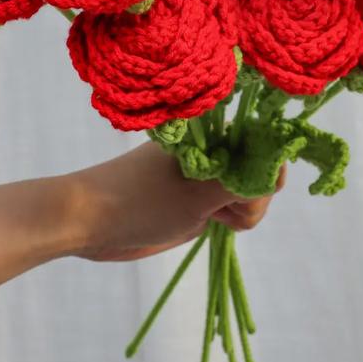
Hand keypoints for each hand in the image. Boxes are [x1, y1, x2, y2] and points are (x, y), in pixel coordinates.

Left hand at [65, 142, 284, 261]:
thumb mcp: (199, 196)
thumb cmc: (141, 200)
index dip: (268, 171)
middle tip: (222, 211)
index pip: (263, 147)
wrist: (87, 221)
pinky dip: (228, 219)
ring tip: (210, 219)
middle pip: (257, 173)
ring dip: (239, 212)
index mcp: (211, 137)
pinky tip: (212, 224)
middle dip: (251, 198)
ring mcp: (202, 178)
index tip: (256, 192)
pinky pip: (228, 207)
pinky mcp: (194, 201)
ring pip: (245, 194)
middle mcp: (211, 153)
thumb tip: (275, 173)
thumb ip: (243, 185)